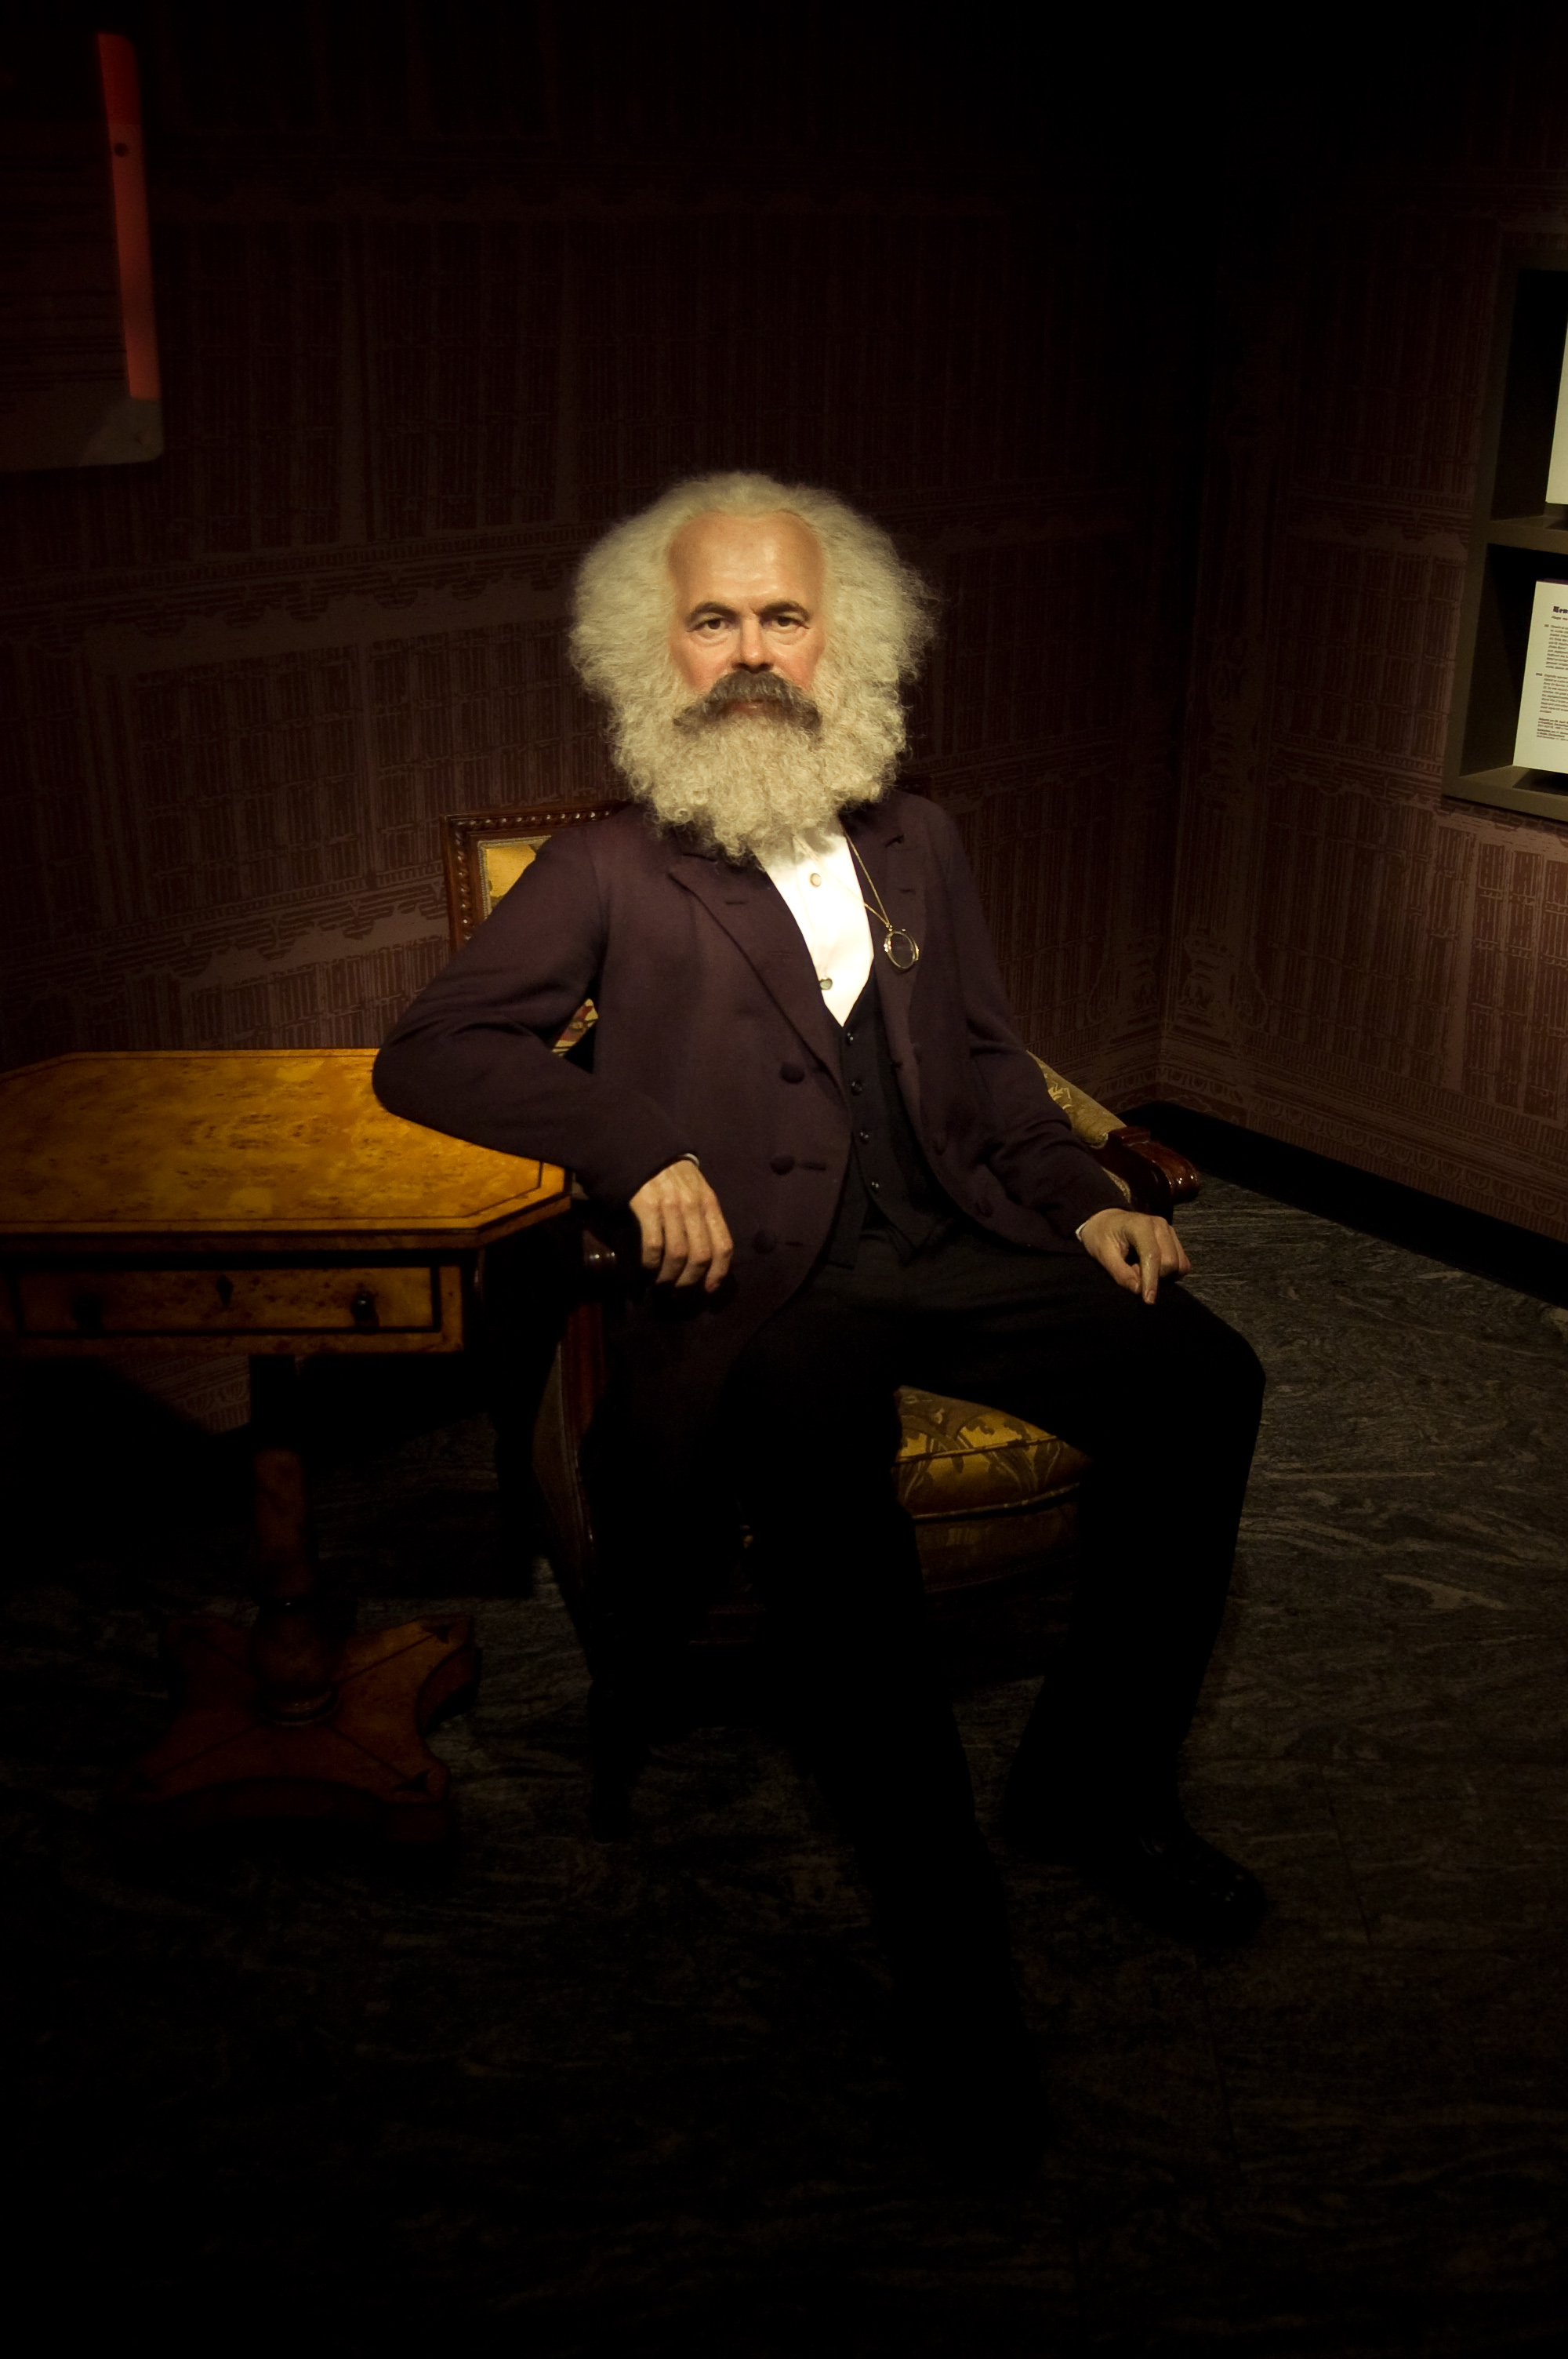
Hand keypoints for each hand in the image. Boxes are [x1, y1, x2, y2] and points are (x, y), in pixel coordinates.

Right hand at [628, 1159, 733, 1291]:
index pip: (723, 1245)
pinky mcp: (647, 1205)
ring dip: (669, 1277)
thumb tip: (708, 1256)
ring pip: (678, 1254)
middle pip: (701, 1255)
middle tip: (679, 1293)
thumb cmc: (672, 1175)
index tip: (708, 1290)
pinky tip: (647, 1270)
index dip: (718, 1273)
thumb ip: (705, 1218)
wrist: (643, 1148)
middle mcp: (694, 1206)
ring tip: (661, 1285)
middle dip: (691, 1281)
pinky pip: (654, 1244)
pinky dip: (651, 1263)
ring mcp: (671, 1205)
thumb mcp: (697, 1191)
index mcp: (710, 1204)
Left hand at [1077, 1206, 1190, 1303]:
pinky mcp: (1174, 1239)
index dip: (1151, 1280)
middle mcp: (1160, 1225)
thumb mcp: (1102, 1254)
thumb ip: (1120, 1273)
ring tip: (1140, 1268)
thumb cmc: (1101, 1236)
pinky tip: (1153, 1269)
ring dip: (1163, 1275)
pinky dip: (1171, 1273)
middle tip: (1132, 1271)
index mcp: (1141, 1225)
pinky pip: (1183, 1263)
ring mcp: (1170, 1231)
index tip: (1148, 1300)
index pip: (1153, 1256)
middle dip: (1154, 1276)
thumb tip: (1139, 1290)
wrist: (1107, 1221)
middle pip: (1170, 1262)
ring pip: (1180, 1264)